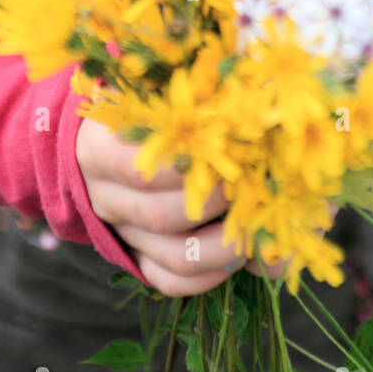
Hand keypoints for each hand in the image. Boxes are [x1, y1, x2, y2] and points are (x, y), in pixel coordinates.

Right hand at [75, 115, 285, 296]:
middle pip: (160, 216)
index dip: (187, 166)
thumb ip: (205, 102)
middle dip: (216, 205)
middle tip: (250, 188)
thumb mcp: (161, 91)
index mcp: (101, 147)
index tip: (230, 151)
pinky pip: (171, 280)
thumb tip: (271, 128)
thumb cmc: (148, 103)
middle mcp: (105, 195)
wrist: (106, 134)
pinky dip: (211, 275)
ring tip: (254, 227)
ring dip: (224, 247)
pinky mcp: (138, 256)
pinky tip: (238, 256)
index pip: (137, 167)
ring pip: (173, 257)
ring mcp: (123, 231)